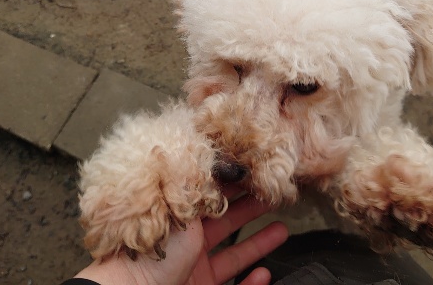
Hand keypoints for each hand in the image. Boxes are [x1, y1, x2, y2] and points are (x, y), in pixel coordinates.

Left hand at [74, 192, 287, 284]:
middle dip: (251, 206)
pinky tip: (264, 274)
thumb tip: (221, 159)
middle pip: (226, 220)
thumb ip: (200, 185)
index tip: (255, 171)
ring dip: (258, 241)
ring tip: (281, 229)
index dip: (234, 182)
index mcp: (179, 215)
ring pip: (234, 252)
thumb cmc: (151, 249)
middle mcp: (187, 240)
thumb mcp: (180, 206)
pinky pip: (232, 284)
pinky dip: (251, 282)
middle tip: (273, 194)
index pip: (211, 193)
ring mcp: (195, 268)